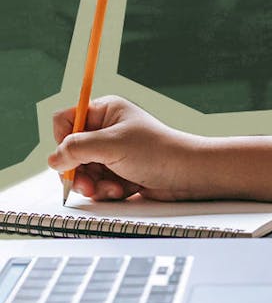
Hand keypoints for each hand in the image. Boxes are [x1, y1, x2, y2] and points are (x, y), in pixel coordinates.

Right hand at [48, 96, 201, 200]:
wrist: (188, 175)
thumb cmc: (158, 151)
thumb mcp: (112, 145)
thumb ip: (77, 149)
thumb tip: (53, 159)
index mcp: (105, 111)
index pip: (66, 120)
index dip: (63, 140)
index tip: (71, 156)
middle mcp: (107, 131)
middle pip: (71, 152)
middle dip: (78, 171)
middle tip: (87, 184)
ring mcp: (113, 153)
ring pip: (83, 172)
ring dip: (94, 185)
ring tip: (111, 188)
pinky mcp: (119, 173)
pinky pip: (98, 185)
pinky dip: (107, 191)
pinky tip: (122, 190)